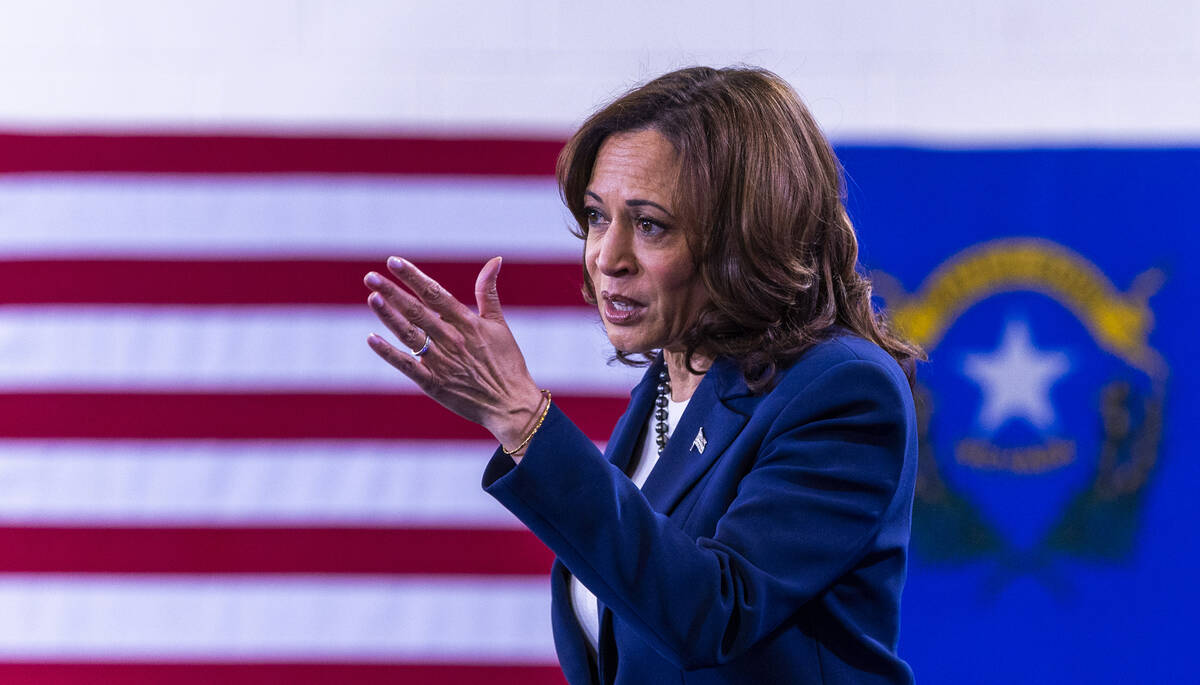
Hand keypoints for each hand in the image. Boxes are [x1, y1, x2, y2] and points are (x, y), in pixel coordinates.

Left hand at [364, 256, 544, 451]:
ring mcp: (442, 363)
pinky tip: (372, 339)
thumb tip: (495, 260)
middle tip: (370, 277)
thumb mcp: (499, 324)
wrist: (511, 405)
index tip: (394, 261)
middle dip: (392, 292)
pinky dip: (389, 353)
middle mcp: (452, 340)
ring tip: (372, 298)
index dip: (414, 277)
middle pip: (417, 312)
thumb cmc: (506, 363)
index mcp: (468, 323)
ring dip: (389, 317)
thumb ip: (489, 291)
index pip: (435, 294)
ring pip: (410, 335)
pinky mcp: (435, 385)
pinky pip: (408, 367)